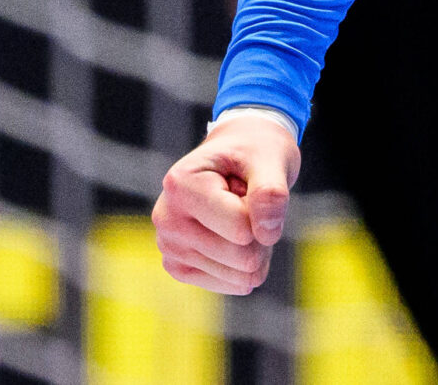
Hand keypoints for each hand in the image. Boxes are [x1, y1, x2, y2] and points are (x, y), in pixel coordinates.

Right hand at [152, 110, 300, 292]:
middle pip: (240, 254)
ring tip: (241, 213)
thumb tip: (266, 235)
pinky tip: (236, 235)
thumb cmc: (254, 153)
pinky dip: (247, 264)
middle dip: (262, 232)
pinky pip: (231, 284)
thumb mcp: (271, 158)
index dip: (264, 212)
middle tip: (250, 201)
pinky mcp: (179, 266)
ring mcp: (169, 245)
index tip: (251, 184)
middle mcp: (166, 218)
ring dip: (256, 246)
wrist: (239, 155)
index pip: (240, 227)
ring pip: (240, 274)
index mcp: (180, 185)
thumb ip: (271, 192)